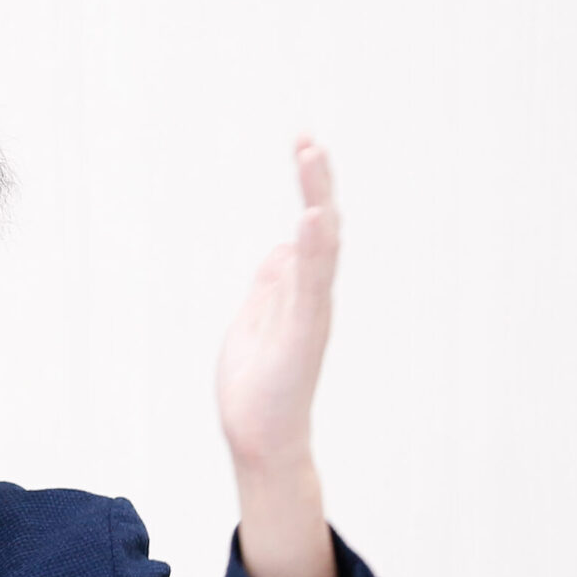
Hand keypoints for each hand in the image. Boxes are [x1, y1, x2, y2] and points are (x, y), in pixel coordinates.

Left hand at [219, 139, 338, 473]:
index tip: (304, 143)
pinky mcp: (304, 332)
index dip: (309, 186)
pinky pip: (312, 284)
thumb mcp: (255, 318)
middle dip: (316, 183)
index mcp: (299, 287)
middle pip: (321, 227)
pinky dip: (313, 250)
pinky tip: (312, 219)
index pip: (309, 226)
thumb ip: (271, 283)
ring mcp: (311, 311)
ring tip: (312, 161)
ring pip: (321, 247)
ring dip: (317, 202)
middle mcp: (312, 293)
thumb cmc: (257, 385)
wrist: (259, 436)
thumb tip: (281, 249)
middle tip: (308, 140)